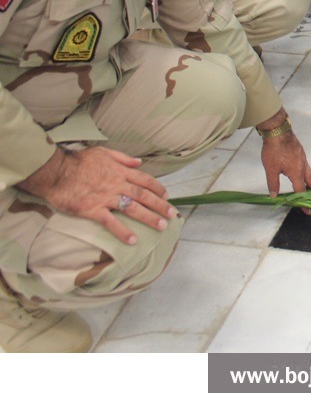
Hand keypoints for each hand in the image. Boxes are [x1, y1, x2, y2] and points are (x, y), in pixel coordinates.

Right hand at [16, 147, 176, 245]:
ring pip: (133, 209)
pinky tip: (132, 240)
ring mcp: (106, 198)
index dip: (158, 188)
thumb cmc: (78, 161)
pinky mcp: (93, 210)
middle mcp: (117, 185)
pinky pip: (111, 222)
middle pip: (144, 196)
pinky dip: (122, 232)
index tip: (167, 196)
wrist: (55, 172)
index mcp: (120, 171)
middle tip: (173, 215)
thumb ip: (122, 158)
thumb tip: (139, 162)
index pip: (145, 180)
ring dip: (149, 218)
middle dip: (160, 205)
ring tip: (161, 226)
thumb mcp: (103, 152)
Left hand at [258, 113, 310, 196]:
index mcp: (297, 172)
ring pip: (310, 174)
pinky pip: (307, 167)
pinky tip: (303, 174)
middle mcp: (303, 167)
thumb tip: (273, 196)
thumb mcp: (271, 169)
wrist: (278, 132)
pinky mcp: (301, 154)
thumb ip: (273, 183)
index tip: (309, 212)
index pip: (301, 191)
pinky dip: (308, 175)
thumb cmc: (274, 150)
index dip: (304, 203)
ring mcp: (303, 159)